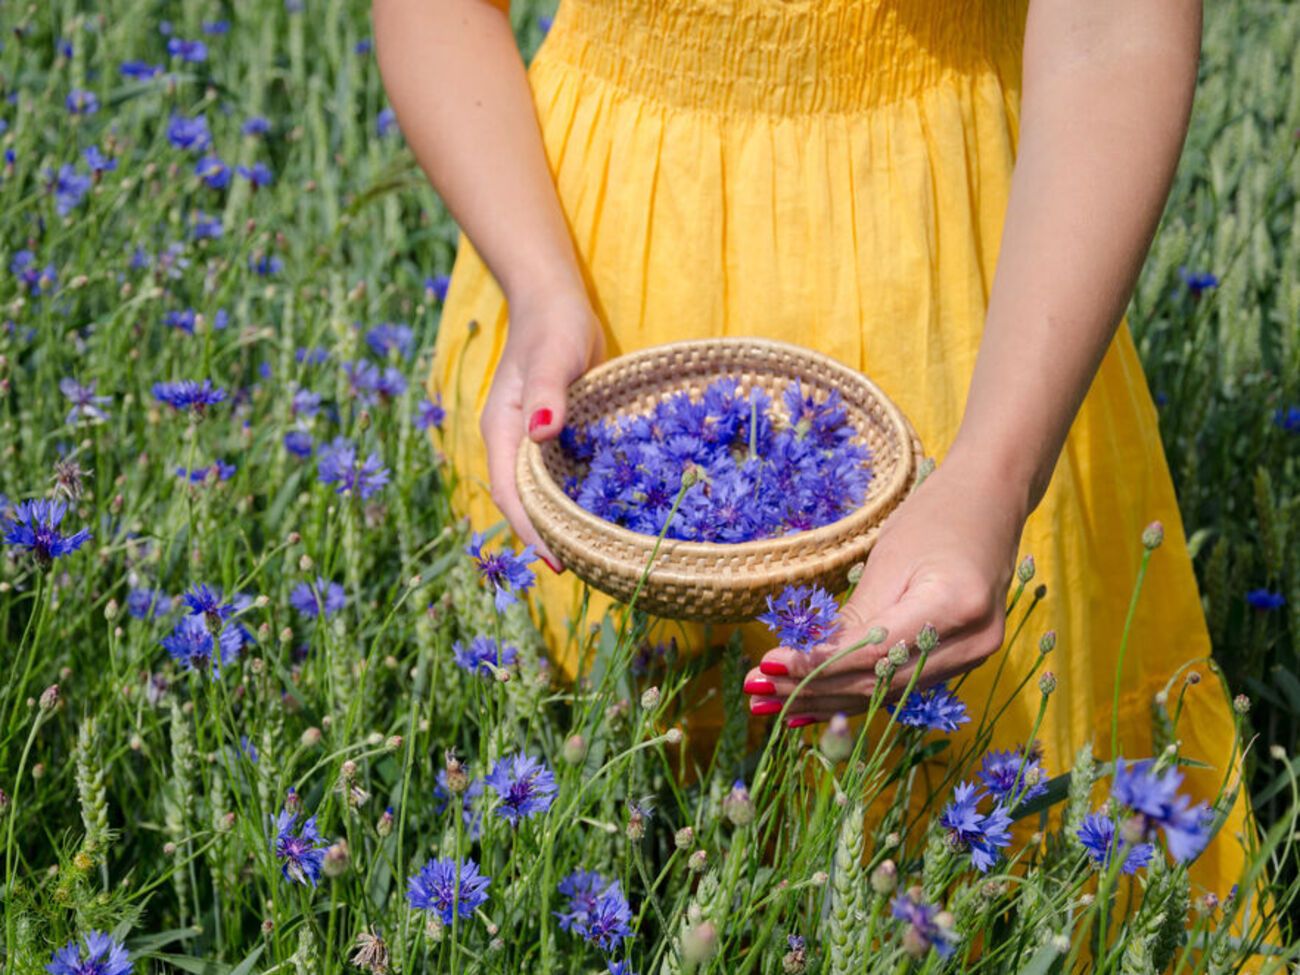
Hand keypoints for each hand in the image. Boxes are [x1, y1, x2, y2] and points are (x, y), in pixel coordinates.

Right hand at [480, 288, 604, 570]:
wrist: (554, 301)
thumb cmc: (553, 324)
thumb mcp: (553, 354)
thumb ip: (547, 391)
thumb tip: (540, 433)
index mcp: (502, 430)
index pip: (509, 492)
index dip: (529, 529)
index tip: (555, 560)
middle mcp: (513, 443)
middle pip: (521, 503)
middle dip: (544, 538)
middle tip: (582, 571)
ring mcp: (532, 442)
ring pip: (540, 494)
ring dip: (559, 524)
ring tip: (593, 557)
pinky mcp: (555, 436)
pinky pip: (559, 478)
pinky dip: (574, 501)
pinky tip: (602, 517)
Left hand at [742, 453, 1028, 724]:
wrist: (992, 501)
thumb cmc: (937, 516)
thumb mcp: (888, 560)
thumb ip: (853, 618)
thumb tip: (805, 663)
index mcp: (955, 606)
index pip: (873, 653)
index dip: (817, 666)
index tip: (769, 665)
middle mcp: (973, 642)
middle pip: (879, 682)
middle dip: (813, 690)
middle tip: (759, 692)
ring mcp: (975, 656)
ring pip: (887, 692)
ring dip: (827, 700)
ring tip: (772, 704)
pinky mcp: (964, 659)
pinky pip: (900, 684)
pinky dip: (855, 693)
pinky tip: (814, 706)